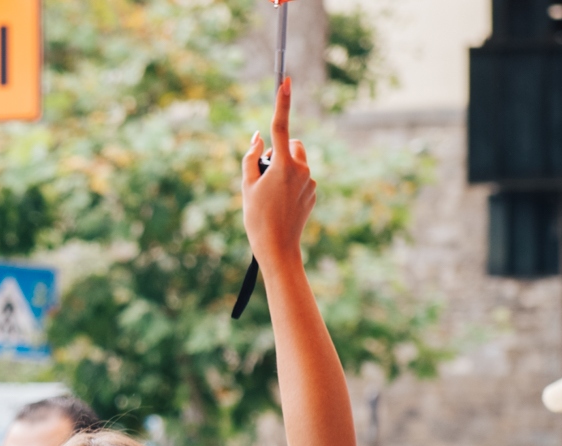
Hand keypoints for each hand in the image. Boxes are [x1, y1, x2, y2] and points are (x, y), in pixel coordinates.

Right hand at [241, 77, 315, 262]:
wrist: (278, 248)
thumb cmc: (257, 218)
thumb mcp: (246, 185)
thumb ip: (251, 157)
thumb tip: (258, 137)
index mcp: (283, 165)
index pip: (281, 126)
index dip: (282, 102)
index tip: (286, 81)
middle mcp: (301, 169)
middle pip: (292, 144)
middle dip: (280, 152)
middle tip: (263, 177)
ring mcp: (310, 181)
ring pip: (297, 161)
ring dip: (286, 168)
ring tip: (272, 195)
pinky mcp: (314, 192)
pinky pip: (301, 178)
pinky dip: (291, 183)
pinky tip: (282, 205)